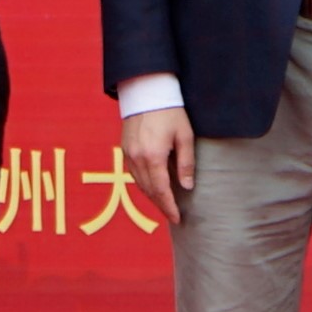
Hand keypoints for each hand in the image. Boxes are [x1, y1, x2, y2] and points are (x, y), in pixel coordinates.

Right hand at [120, 106, 199, 221]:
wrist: (146, 92)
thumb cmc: (170, 112)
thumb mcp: (184, 136)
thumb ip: (186, 163)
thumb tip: (187, 186)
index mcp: (154, 157)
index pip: (162, 190)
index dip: (169, 207)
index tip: (177, 219)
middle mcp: (137, 158)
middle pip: (149, 191)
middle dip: (161, 205)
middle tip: (173, 215)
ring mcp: (128, 154)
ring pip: (139, 184)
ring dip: (152, 196)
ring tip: (165, 204)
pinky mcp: (125, 149)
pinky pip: (133, 174)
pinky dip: (143, 184)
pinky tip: (153, 186)